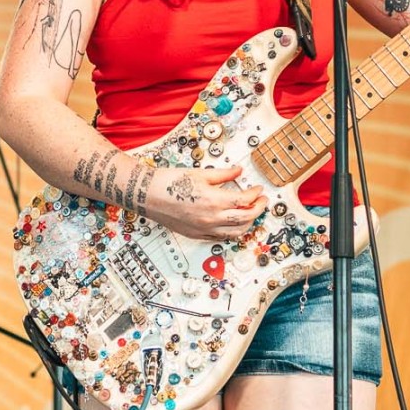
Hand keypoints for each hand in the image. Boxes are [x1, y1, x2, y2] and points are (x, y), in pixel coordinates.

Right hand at [147, 164, 267, 241]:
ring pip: (236, 232)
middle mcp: (210, 218)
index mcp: (213, 201)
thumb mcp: (200, 173)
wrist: (148, 194)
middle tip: (261, 201)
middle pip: (244, 218)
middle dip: (257, 209)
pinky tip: (233, 223)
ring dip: (248, 223)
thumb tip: (238, 172)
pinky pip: (221, 237)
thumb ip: (224, 174)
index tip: (258, 189)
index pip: (244, 200)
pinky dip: (232, 231)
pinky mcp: (197, 235)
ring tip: (251, 213)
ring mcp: (204, 229)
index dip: (255, 194)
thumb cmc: (168, 183)